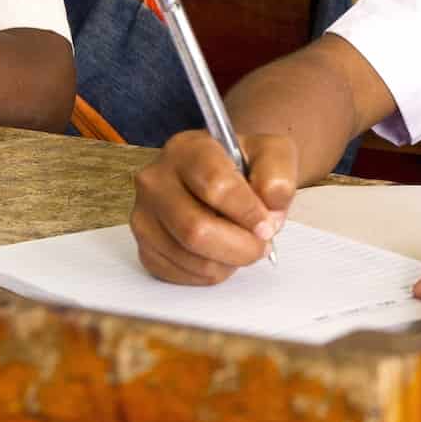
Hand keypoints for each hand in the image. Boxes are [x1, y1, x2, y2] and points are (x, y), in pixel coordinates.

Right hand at [129, 130, 297, 284]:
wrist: (222, 176)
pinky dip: (209, 272)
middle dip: (239, 246)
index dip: (246, 212)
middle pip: (195, 228)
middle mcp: (156, 179)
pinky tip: (221, 254)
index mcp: (188, 148)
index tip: (267, 225)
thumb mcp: (273, 154)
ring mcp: (144, 214)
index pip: (214, 185)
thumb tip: (268, 212)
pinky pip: (178, 272)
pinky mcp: (143, 245)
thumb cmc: (246, 164)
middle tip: (261, 245)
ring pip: (188, 256)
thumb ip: (277, 176)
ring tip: (243, 247)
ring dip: (227, 262)